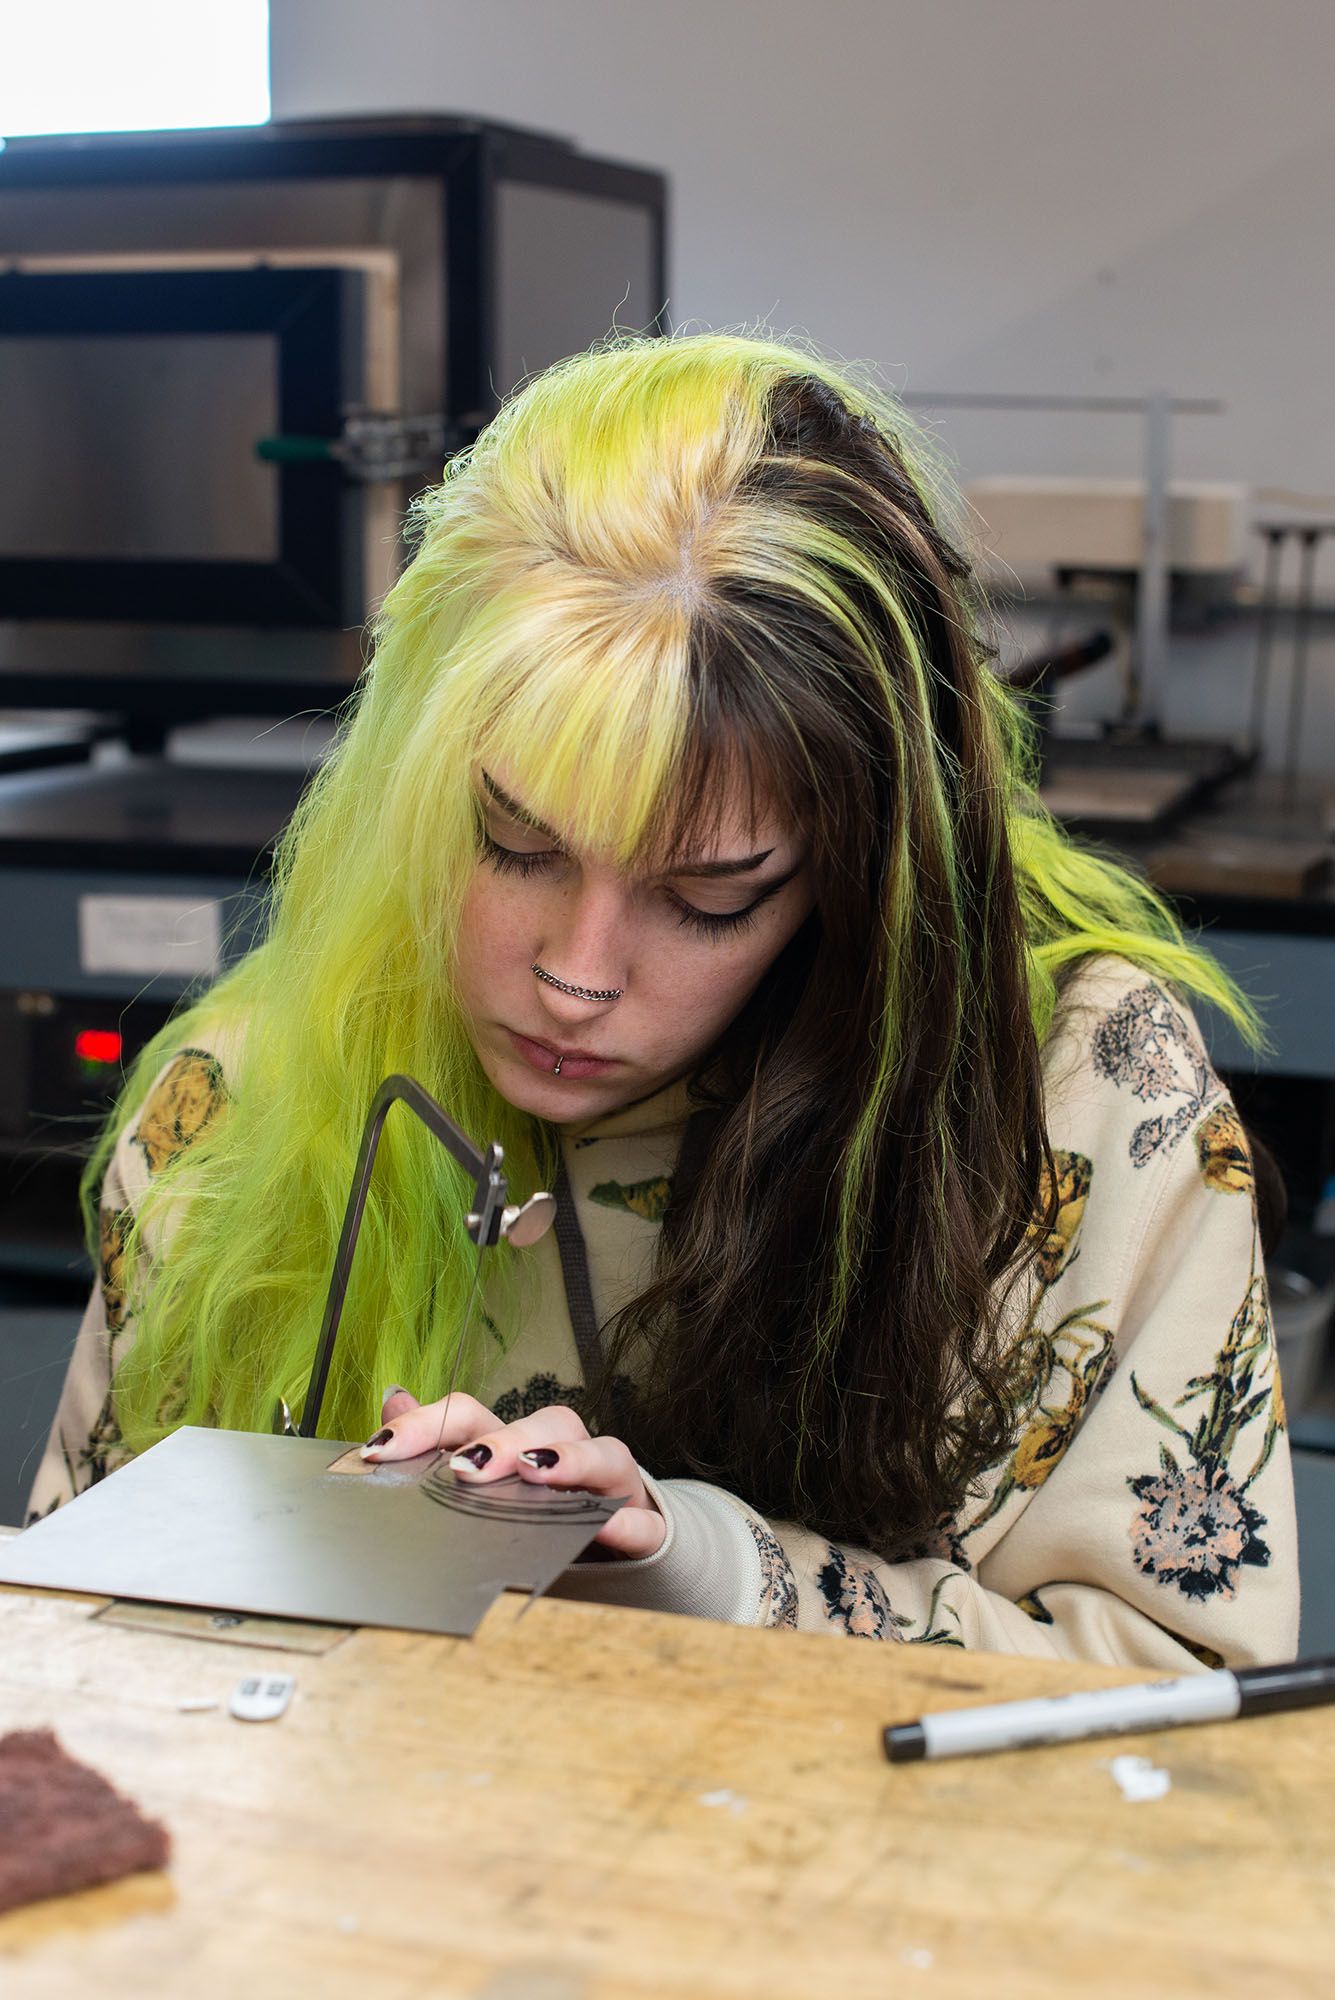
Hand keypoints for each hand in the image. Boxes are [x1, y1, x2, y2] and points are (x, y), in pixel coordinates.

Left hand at [361, 1388, 665, 1558]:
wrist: (628, 1553)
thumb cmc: (546, 1518)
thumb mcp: (487, 1491)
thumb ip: (440, 1450)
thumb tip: (395, 1398)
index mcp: (518, 1444)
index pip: (473, 1415)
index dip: (427, 1425)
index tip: (380, 1452)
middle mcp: (567, 1452)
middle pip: (542, 1423)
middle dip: (500, 1441)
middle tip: (462, 1469)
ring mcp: (610, 1487)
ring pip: (601, 1454)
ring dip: (569, 1458)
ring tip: (533, 1471)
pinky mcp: (645, 1529)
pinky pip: (641, 1521)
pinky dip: (626, 1521)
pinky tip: (606, 1526)